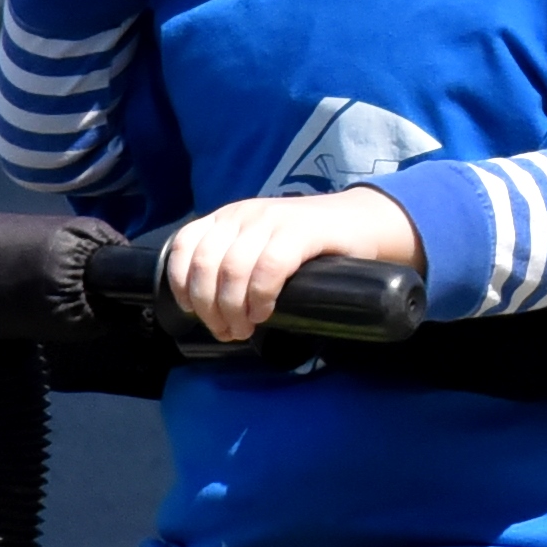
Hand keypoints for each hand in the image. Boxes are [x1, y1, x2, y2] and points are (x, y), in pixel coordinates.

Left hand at [162, 182, 421, 346]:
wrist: (365, 222)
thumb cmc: (309, 245)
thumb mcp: (261, 247)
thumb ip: (234, 263)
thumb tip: (206, 309)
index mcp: (228, 217)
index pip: (184, 245)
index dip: (181, 283)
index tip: (193, 313)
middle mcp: (244, 214)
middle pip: (205, 265)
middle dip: (209, 307)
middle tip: (227, 331)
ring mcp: (273, 219)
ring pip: (232, 269)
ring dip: (232, 309)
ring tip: (245, 329)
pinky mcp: (302, 230)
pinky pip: (269, 267)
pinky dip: (261, 297)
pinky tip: (265, 312)